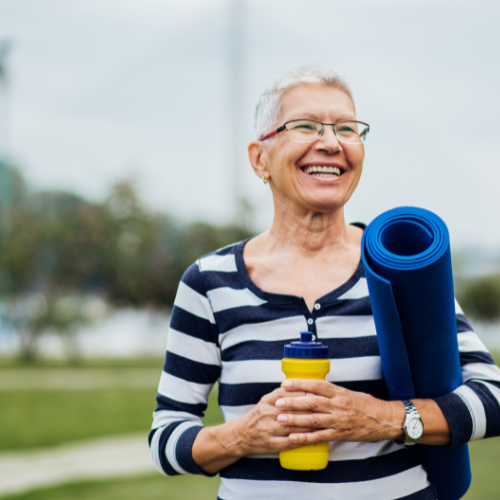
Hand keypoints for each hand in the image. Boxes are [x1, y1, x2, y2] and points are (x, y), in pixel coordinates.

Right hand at [233, 386, 316, 454]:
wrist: (241, 435)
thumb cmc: (258, 416)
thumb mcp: (266, 400)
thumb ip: (282, 394)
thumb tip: (303, 386)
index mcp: (267, 400)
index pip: (288, 394)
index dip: (303, 393)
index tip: (317, 392)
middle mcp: (267, 413)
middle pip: (292, 409)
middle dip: (310, 408)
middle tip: (325, 406)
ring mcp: (269, 429)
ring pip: (293, 426)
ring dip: (310, 424)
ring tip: (324, 421)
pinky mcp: (271, 444)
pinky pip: (290, 441)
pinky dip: (303, 439)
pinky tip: (314, 438)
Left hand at [275, 379, 403, 444]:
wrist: (384, 420)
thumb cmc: (366, 404)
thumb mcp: (348, 392)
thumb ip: (331, 391)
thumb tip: (311, 388)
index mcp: (339, 393)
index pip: (317, 385)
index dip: (300, 384)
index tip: (286, 383)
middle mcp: (337, 406)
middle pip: (312, 403)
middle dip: (293, 402)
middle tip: (278, 402)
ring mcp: (338, 421)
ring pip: (313, 420)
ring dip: (295, 420)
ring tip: (281, 419)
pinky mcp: (340, 434)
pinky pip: (320, 437)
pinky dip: (305, 438)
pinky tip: (293, 438)